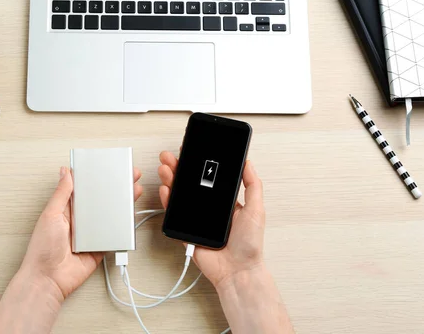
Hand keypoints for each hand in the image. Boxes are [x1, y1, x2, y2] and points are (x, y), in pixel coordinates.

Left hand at [20, 166, 142, 301]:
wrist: (48, 279)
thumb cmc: (42, 249)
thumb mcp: (50, 215)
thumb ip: (61, 193)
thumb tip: (65, 172)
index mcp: (67, 209)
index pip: (84, 188)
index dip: (96, 176)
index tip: (108, 166)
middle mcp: (80, 219)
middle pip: (101, 199)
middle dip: (115, 187)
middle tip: (129, 175)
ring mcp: (91, 233)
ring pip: (110, 215)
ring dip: (122, 204)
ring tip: (134, 191)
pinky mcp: (100, 246)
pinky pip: (114, 234)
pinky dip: (122, 227)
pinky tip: (129, 216)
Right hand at [158, 152, 264, 289]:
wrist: (238, 271)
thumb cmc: (250, 245)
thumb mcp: (257, 209)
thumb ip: (252, 186)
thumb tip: (248, 163)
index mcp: (224, 201)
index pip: (208, 177)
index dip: (197, 163)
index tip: (190, 150)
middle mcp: (208, 208)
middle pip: (189, 183)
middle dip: (178, 168)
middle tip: (171, 156)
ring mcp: (195, 219)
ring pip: (179, 195)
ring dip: (170, 179)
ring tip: (166, 168)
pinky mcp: (186, 231)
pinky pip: (174, 213)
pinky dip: (168, 200)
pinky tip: (167, 189)